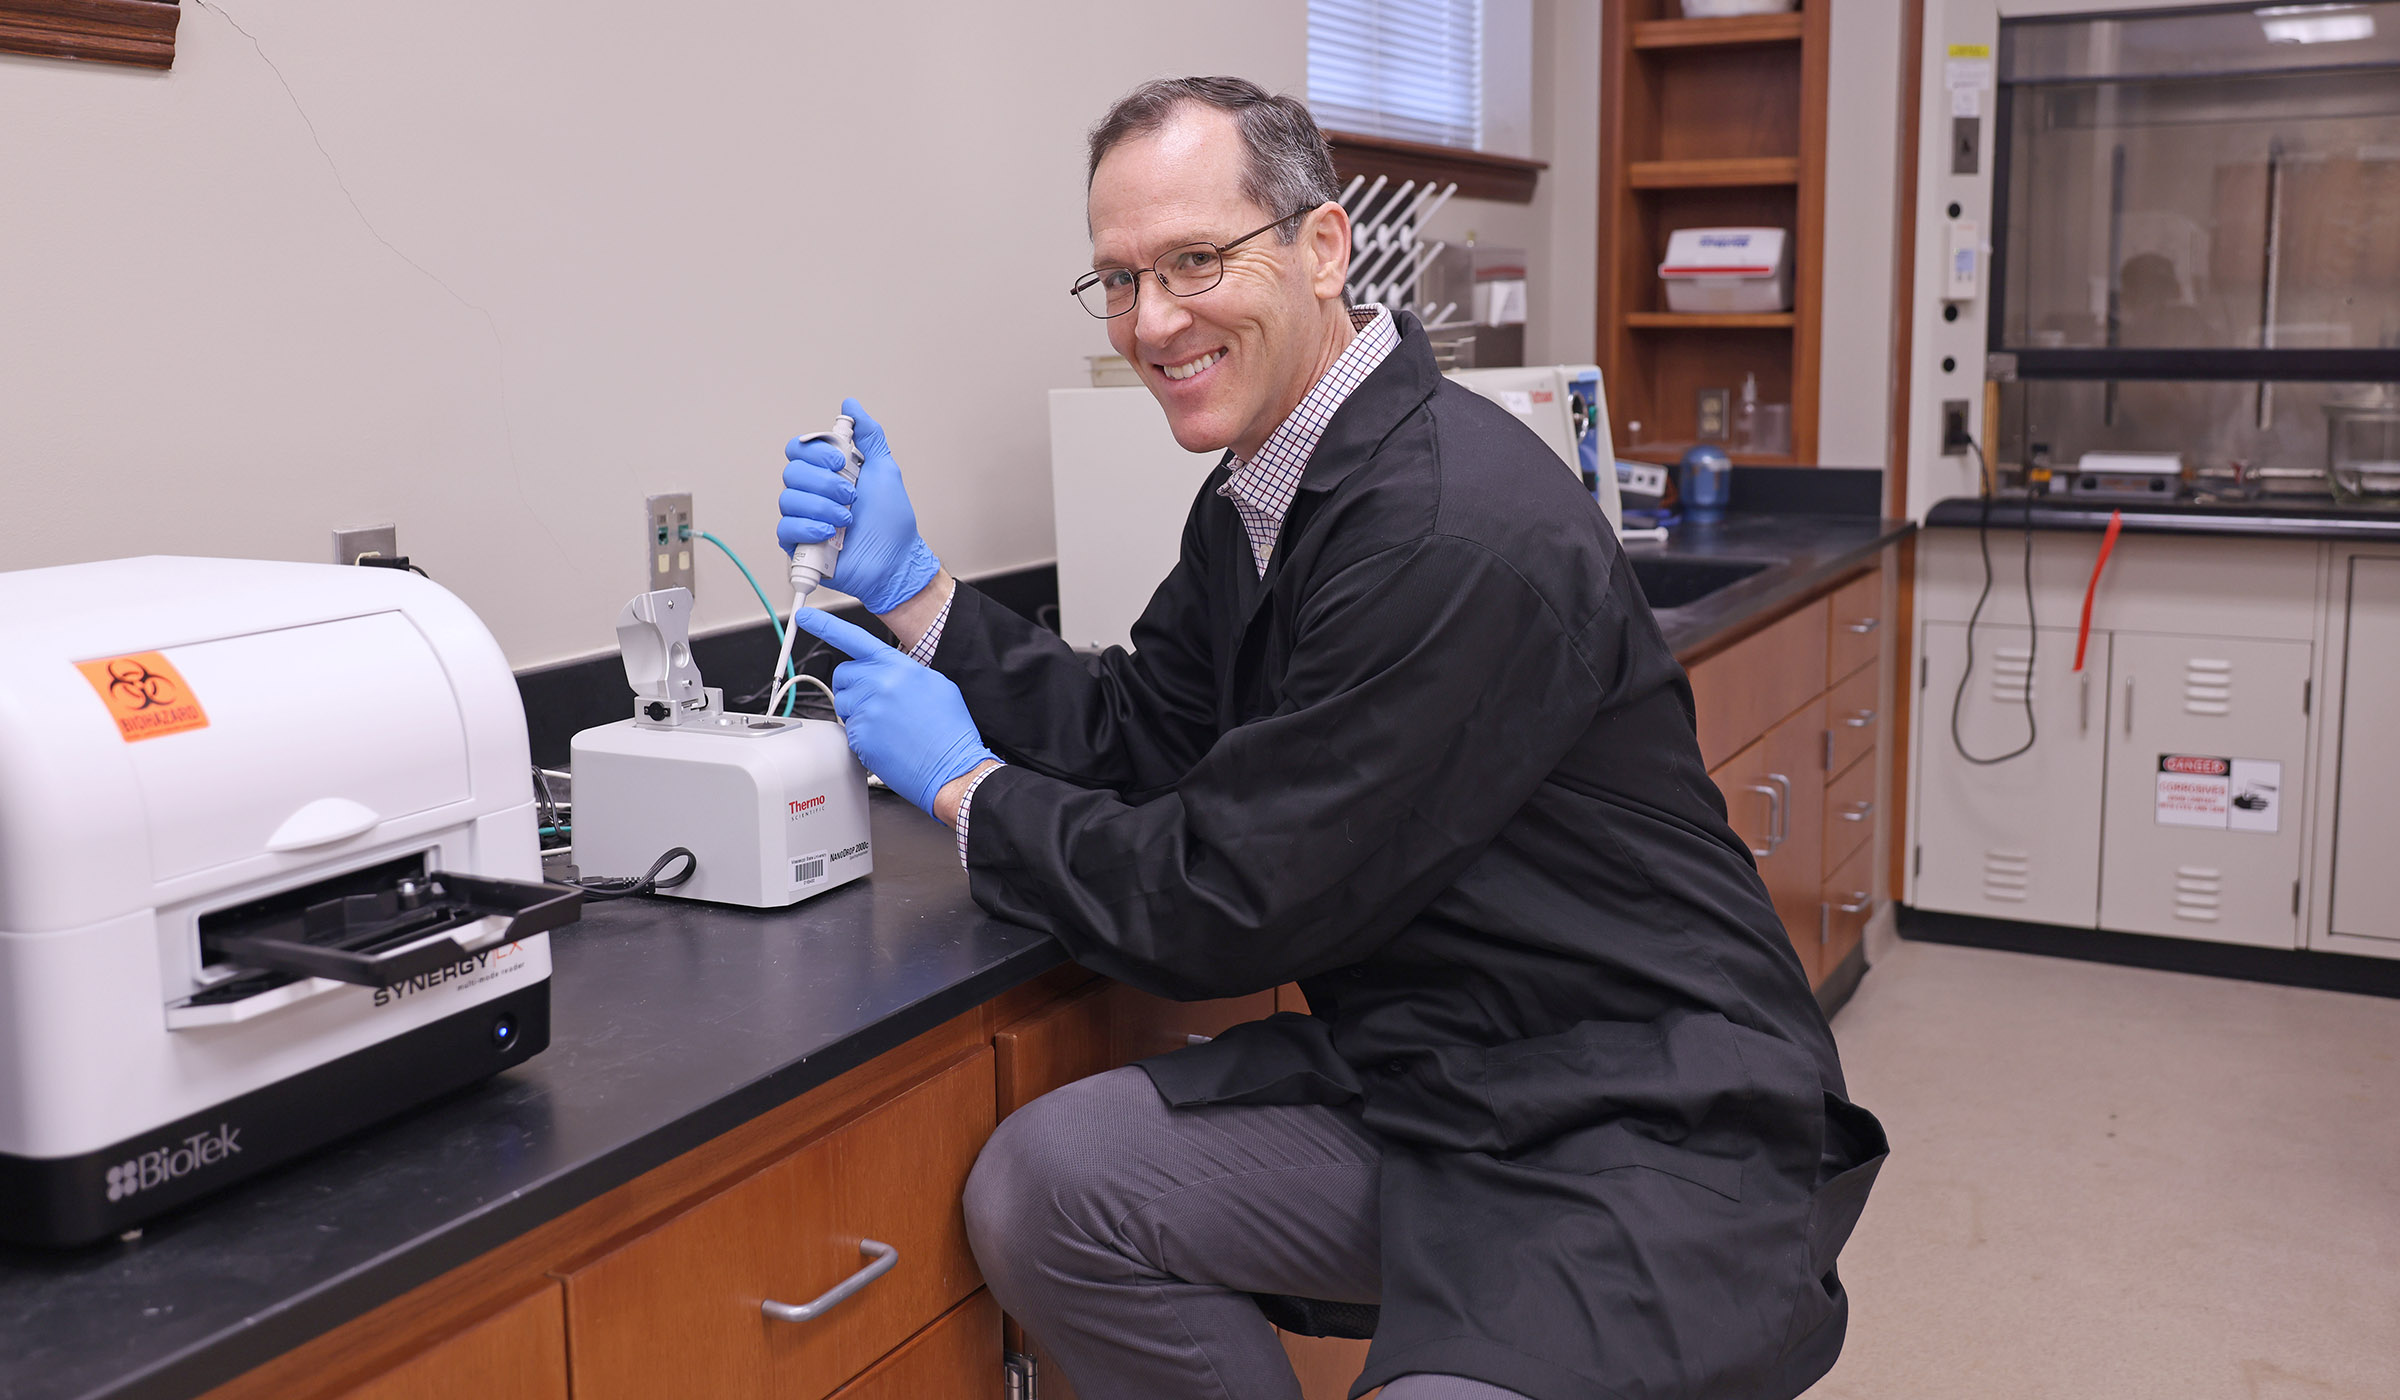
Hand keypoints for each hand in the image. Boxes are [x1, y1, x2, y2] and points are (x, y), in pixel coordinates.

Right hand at [777, 398, 942, 615]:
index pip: (799, 450)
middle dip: (824, 482)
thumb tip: (851, 404)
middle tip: (851, 496)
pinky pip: (785, 528)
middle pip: (792, 472)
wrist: (896, 561)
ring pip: (788, 499)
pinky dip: (807, 527)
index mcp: (827, 473)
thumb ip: (869, 435)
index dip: (816, 453)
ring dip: (821, 507)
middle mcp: (813, 493)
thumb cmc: (891, 521)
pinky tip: (829, 533)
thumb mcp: (885, 469)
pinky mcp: (799, 545)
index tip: (841, 463)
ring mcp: (804, 518)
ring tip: (846, 519)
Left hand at [789, 608, 996, 817]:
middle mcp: (880, 683)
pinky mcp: (860, 735)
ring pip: (842, 704)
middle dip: (852, 687)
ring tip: (886, 726)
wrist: (953, 767)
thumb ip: (905, 672)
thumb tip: (888, 672)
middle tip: (874, 704)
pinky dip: (862, 737)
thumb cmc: (948, 731)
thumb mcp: (936, 685)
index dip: (826, 625)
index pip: (855, 639)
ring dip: (856, 713)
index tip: (805, 618)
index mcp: (899, 666)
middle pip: (843, 675)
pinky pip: (848, 730)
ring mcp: (868, 709)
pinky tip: (886, 742)